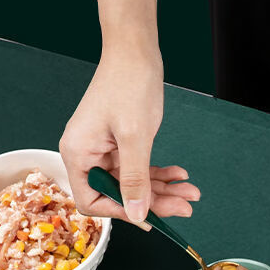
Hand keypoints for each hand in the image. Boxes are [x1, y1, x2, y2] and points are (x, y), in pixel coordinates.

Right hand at [59, 47, 199, 223]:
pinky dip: (159, 172)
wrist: (135, 51)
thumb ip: (135, 179)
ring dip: (162, 188)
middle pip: (117, 193)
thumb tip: (137, 214)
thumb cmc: (128, 84)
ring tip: (191, 192)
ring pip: (132, 181)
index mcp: (78, 153)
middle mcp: (86, 153)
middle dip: (153, 201)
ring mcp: (103, 148)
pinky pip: (138, 166)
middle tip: (185, 206)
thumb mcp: (135, 137)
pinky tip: (180, 174)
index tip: (150, 218)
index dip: (121, 211)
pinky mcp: (119, 142)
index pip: (92, 200)